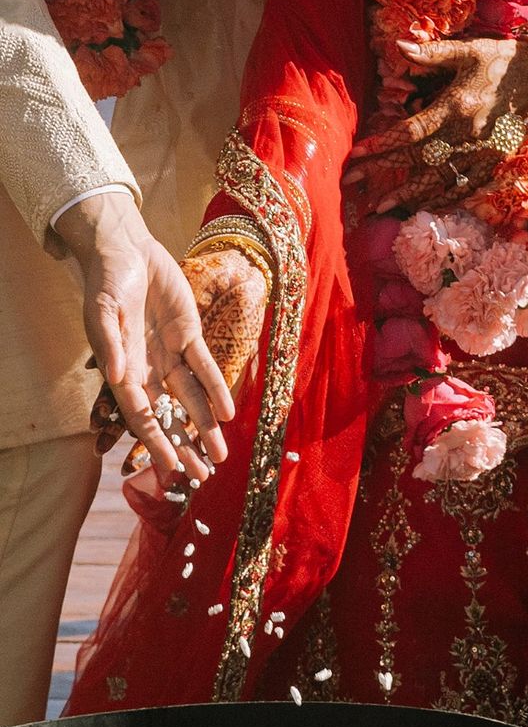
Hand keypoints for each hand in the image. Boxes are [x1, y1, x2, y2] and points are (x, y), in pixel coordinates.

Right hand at [102, 246, 268, 474]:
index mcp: (123, 370)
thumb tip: (115, 377)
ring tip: (220, 455)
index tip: (170, 468)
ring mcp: (170, 354)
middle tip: (203, 476)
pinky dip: (217, 389)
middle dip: (186, 446)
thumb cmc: (107, 282)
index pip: (141, 415)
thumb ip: (108, 344)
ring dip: (206, 426)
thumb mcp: (101, 311)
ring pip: (191, 399)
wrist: (126, 250)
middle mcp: (148, 369)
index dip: (156, 442)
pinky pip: (205, 368)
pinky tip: (227, 413)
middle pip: (169, 416)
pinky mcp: (189, 336)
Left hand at [344, 37, 527, 211]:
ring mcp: (481, 153)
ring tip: (379, 208)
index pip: (410, 132)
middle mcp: (466, 134)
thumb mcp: (470, 50)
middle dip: (382, 172)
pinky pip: (465, 186)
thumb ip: (433, 53)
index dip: (381, 144)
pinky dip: (442, 199)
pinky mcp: (494, 162)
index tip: (355, 153)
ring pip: (438, 180)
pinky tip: (422, 207)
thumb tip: (399, 46)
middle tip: (351, 181)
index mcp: (456, 107)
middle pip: (417, 160)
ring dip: (407, 195)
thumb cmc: (504, 61)